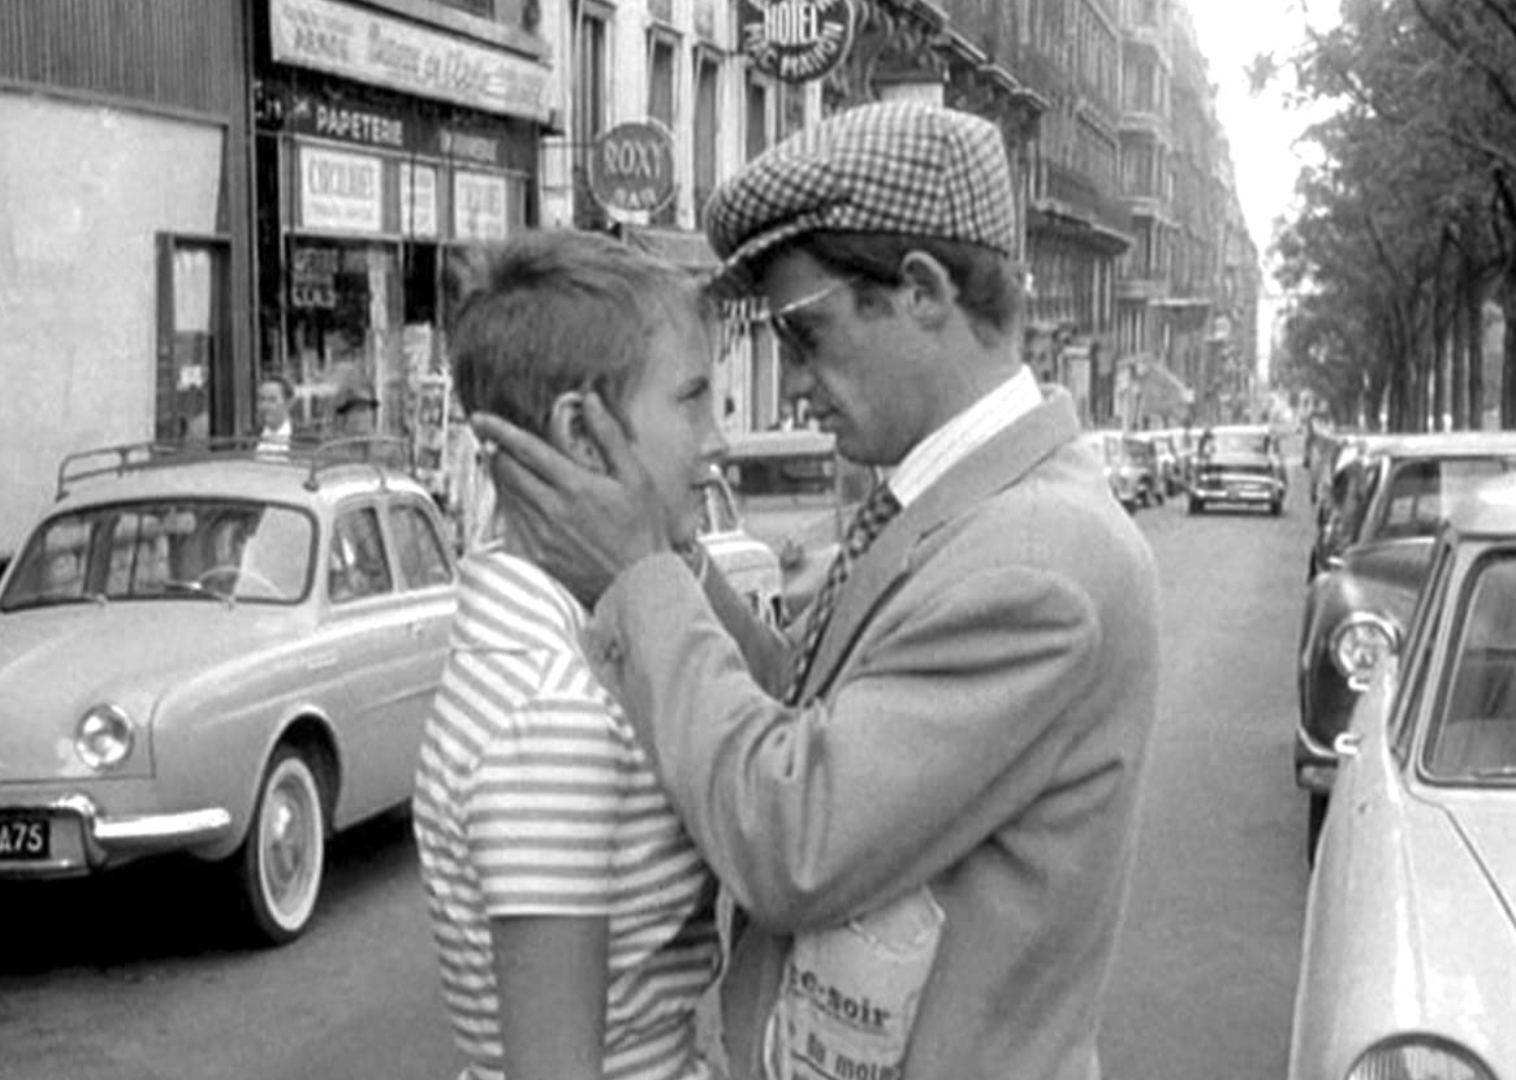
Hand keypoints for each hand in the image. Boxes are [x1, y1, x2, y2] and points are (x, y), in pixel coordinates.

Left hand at [471, 394, 668, 605]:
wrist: (639, 583)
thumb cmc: (643, 532)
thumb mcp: (637, 478)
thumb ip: (610, 437)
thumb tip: (592, 402)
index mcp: (575, 485)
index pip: (525, 448)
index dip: (498, 429)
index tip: (481, 419)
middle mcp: (551, 509)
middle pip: (506, 470)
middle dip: (499, 452)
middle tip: (500, 446)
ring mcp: (540, 535)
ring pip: (505, 496)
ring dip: (504, 480)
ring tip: (515, 473)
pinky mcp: (536, 557)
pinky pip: (511, 524)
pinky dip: (512, 509)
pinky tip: (526, 506)